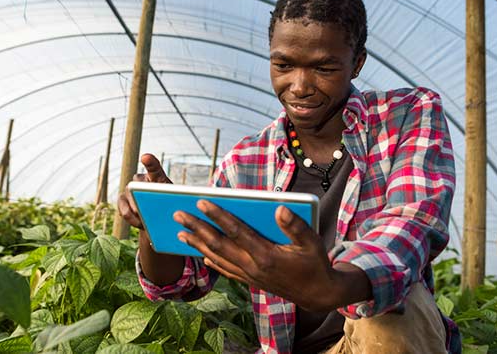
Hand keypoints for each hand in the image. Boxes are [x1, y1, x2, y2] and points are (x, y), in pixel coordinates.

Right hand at [117, 153, 171, 228]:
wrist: (158, 219)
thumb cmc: (168, 207)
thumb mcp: (173, 204)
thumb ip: (167, 201)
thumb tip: (155, 207)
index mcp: (157, 177)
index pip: (154, 167)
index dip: (150, 162)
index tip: (145, 157)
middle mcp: (141, 179)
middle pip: (138, 183)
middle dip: (140, 196)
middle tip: (145, 210)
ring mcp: (129, 188)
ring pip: (129, 195)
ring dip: (137, 211)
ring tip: (146, 222)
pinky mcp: (121, 200)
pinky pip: (123, 208)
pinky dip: (130, 218)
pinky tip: (139, 223)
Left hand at [173, 201, 343, 311]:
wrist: (319, 294)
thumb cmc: (316, 263)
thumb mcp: (313, 242)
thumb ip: (295, 226)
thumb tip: (279, 208)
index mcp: (266, 256)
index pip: (235, 231)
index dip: (217, 216)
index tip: (201, 202)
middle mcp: (253, 267)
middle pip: (218, 245)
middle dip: (196, 228)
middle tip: (178, 214)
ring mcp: (249, 276)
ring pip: (217, 258)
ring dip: (197, 244)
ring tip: (180, 232)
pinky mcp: (251, 281)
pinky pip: (226, 270)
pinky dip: (211, 261)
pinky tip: (201, 254)